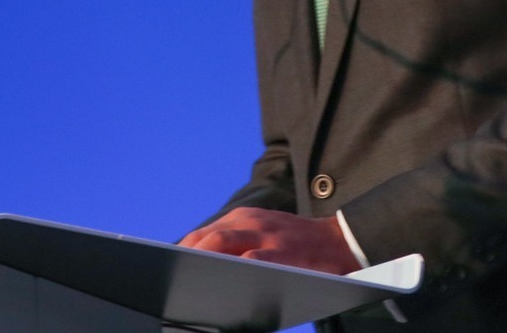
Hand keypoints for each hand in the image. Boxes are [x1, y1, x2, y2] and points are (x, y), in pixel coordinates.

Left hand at [177, 207, 360, 274]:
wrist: (342, 241)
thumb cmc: (297, 244)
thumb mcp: (264, 233)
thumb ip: (237, 243)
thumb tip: (202, 267)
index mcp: (243, 218)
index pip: (202, 235)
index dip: (181, 254)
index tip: (165, 271)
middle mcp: (250, 222)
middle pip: (205, 239)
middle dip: (184, 260)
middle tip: (171, 281)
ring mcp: (266, 236)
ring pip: (220, 245)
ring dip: (199, 263)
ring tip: (185, 283)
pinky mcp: (282, 252)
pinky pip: (250, 260)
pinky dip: (231, 271)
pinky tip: (220, 287)